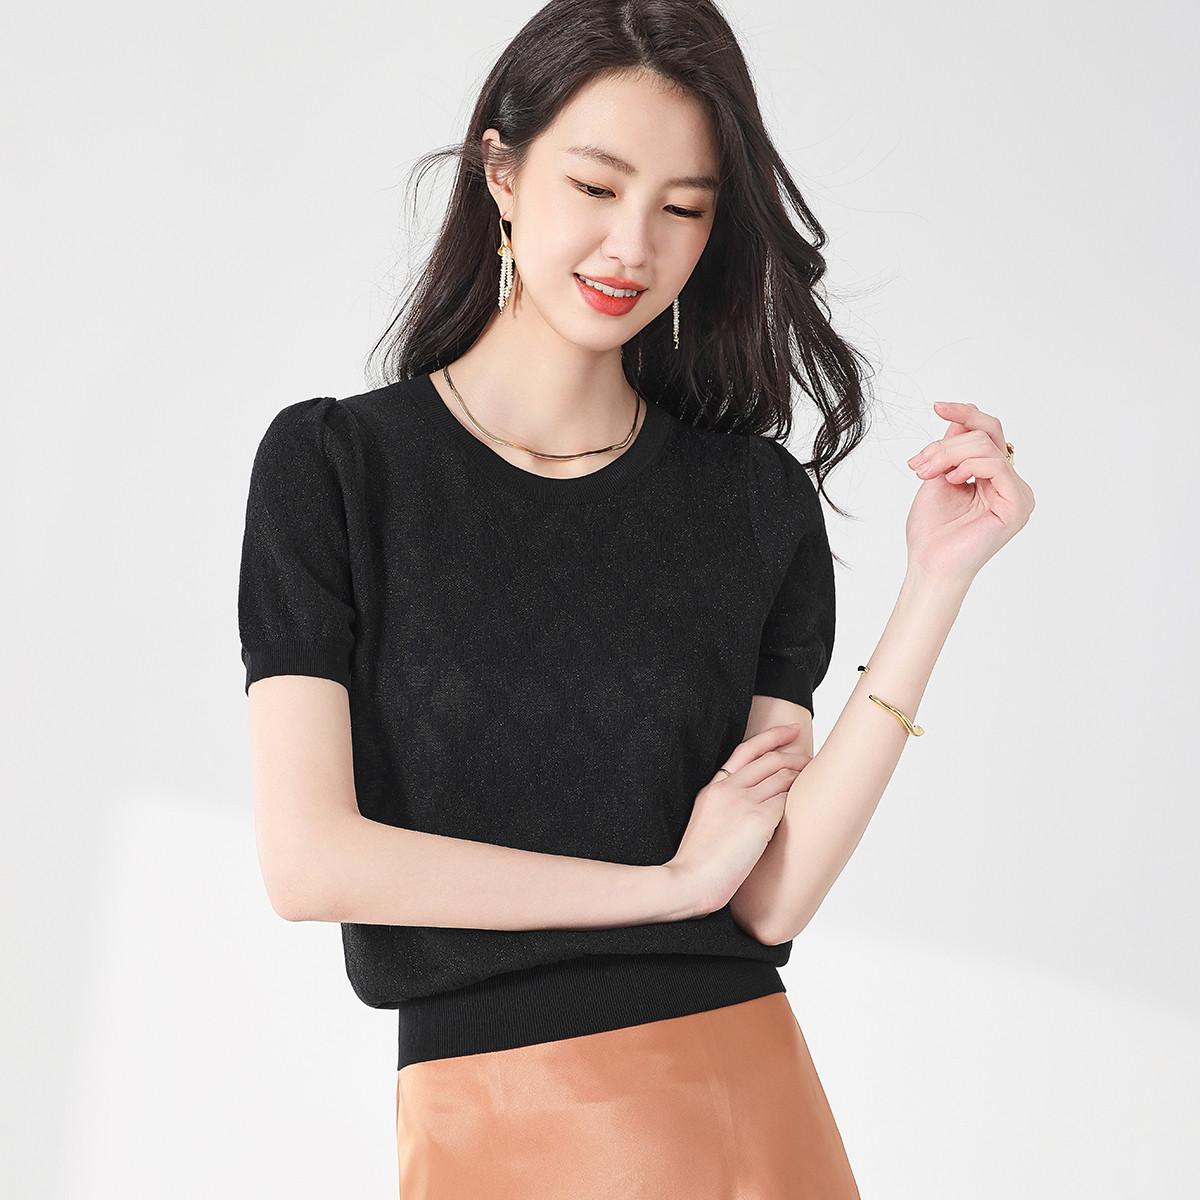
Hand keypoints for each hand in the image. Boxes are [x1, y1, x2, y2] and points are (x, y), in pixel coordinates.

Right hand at [666, 724, 813, 918]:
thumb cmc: (697, 864)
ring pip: (783, 778)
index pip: (746, 751)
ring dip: (803, 777)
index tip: (791, 730)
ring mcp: (743, 801)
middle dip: (796, 755)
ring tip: (817, 781)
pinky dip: (799, 800)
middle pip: (770, 760)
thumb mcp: (705, 823)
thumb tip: (752, 808)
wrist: (689, 880)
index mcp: (713, 788)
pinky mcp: (758, 818)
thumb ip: (724, 808)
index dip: (772, 736)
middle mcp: (728, 788)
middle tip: (812, 759)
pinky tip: (809, 805)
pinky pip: (786, 802)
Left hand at [905, 400, 1035, 584]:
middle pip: (986, 435)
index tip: (938, 406)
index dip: (965, 414)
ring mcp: (1018, 494)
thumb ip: (951, 449)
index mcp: (994, 477)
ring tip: (925, 474)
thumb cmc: (932, 532)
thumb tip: (959, 420)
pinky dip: (969, 466)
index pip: (988, 433)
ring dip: (948, 455)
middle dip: (945, 443)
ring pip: (987, 447)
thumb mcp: (938, 477)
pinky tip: (952, 480)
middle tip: (918, 464)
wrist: (929, 565)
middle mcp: (1010, 484)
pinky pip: (997, 466)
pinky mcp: (1018, 505)